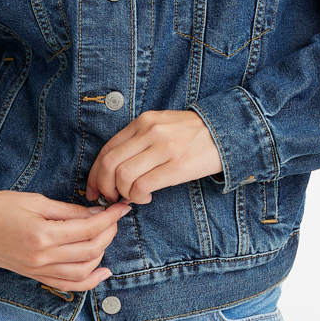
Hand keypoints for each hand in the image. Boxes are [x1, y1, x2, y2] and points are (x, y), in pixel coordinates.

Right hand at [0, 190, 129, 291]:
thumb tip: (94, 213)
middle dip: (108, 232)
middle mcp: (42, 257)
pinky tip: (102, 270)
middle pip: (89, 250)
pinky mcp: (35, 276)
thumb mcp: (35, 200)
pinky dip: (89, 281)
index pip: (87, 229)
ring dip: (101, 253)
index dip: (109, 218)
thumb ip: (67, 210)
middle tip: (116, 216)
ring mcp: (38, 271)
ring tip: (108, 234)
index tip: (121, 207)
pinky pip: (68, 285)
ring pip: (83, 270)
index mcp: (42, 234)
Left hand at [86, 110, 222, 205]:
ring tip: (133, 197)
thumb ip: (138, 141)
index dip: (94, 174)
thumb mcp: (160, 126)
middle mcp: (149, 131)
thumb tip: (114, 170)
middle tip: (110, 198)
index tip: (94, 189)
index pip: (106, 149)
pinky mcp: (176, 166)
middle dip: (104, 187)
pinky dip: (138, 197)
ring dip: (123, 193)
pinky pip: (143, 186)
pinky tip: (147, 197)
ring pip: (123, 176)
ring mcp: (163, 148)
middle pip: (109, 164)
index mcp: (142, 122)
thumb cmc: (190, 133)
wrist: (225, 131)